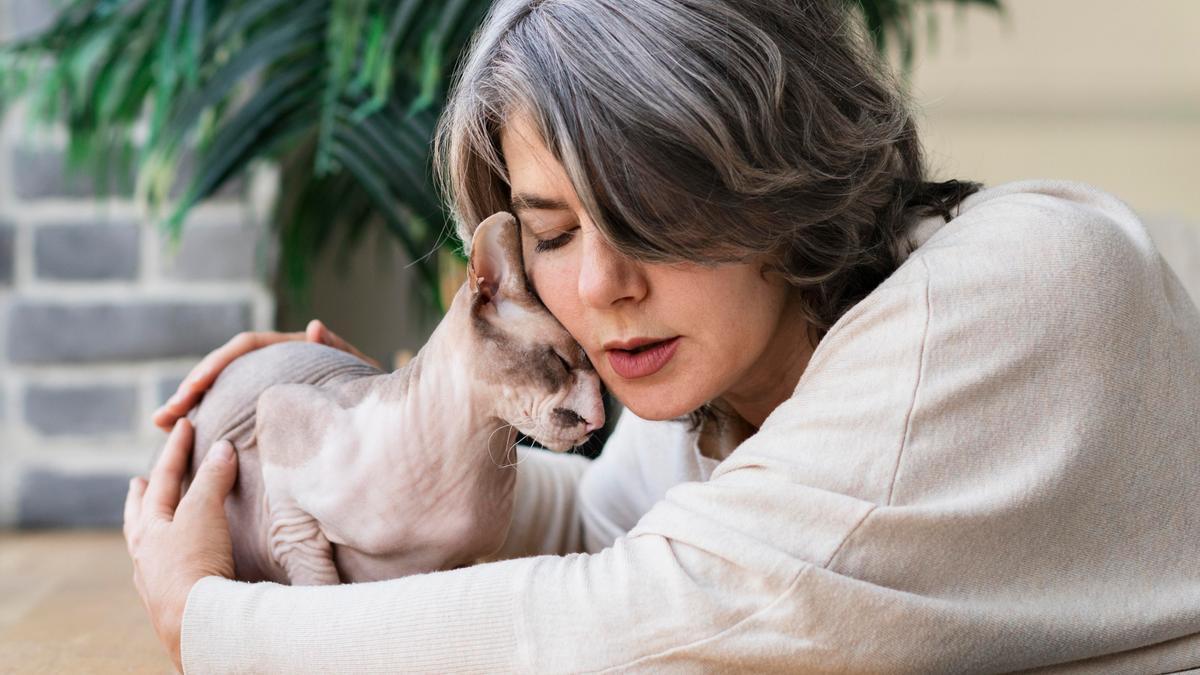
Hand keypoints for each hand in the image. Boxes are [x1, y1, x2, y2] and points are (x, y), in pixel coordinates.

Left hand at [124, 418, 238, 673]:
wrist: (195, 622)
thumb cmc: (195, 564)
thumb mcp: (204, 513)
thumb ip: (212, 480)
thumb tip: (222, 449)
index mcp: (150, 527)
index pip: (164, 478)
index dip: (176, 450)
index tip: (183, 425)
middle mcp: (145, 553)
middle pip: (139, 516)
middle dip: (142, 495)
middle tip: (138, 481)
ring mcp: (153, 580)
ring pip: (145, 546)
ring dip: (148, 528)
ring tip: (150, 522)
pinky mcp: (168, 602)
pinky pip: (158, 571)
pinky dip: (162, 558)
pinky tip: (165, 564)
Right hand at [152, 318, 380, 431]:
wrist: (386, 426)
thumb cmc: (376, 396)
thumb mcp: (361, 373)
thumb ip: (341, 349)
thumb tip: (313, 326)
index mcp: (292, 350)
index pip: (246, 347)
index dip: (217, 364)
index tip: (195, 386)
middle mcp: (275, 366)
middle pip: (224, 369)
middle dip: (191, 389)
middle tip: (165, 416)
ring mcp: (268, 389)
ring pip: (221, 393)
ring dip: (191, 407)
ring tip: (162, 427)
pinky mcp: (266, 413)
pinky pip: (232, 414)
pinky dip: (208, 423)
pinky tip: (185, 442)